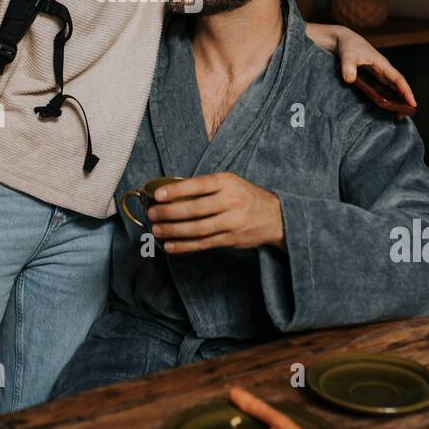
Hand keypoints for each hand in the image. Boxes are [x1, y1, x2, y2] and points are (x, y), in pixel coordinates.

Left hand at [147, 173, 283, 253]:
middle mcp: (230, 201)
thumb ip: (206, 187)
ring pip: (197, 229)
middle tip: (152, 214)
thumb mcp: (230, 183)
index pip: (197, 185)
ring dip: (173, 231)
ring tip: (157, 230)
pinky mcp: (230, 239)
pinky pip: (203, 244)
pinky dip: (184, 246)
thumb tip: (172, 192)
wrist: (276, 217)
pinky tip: (170, 246)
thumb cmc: (246, 196)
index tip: (158, 195)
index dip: (176, 191)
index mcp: (227, 182)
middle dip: (169, 212)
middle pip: (194, 209)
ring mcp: (231, 222)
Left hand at [307, 22, 415, 115]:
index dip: (406, 91)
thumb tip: (349, 80)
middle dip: (404, 99)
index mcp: (382, 63)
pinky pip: (384, 86)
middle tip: (406, 114)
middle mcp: (383, 68)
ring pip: (392, 86)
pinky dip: (388, 95)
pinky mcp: (373, 74)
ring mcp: (379, 71)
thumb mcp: (347, 55)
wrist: (343, 39)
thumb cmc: (347, 45)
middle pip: (398, 85)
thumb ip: (348, 67)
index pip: (398, 79)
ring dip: (397, 98)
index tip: (412, 103)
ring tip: (398, 113)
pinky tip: (386, 104)